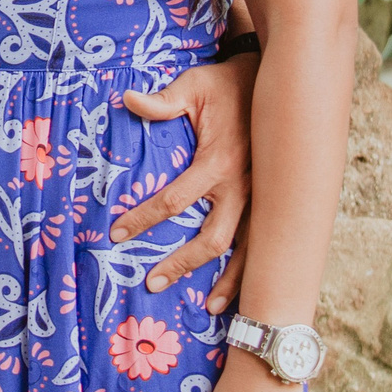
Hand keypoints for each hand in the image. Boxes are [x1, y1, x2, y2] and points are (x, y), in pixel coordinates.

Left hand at [116, 51, 256, 309]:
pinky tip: (244, 291)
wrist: (274, 84)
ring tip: (209, 307)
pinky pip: (263, 243)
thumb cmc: (226, 85)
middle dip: (181, 263)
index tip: (117, 233)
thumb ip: (162, 101)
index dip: (143, 218)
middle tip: (151, 282)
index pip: (174, 200)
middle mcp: (244, 187)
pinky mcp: (272, 201)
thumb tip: (129, 100)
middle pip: (211, 239)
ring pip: (246, 250)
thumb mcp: (193, 87)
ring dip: (229, 280)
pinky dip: (255, 269)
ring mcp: (262, 198)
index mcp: (218, 162)